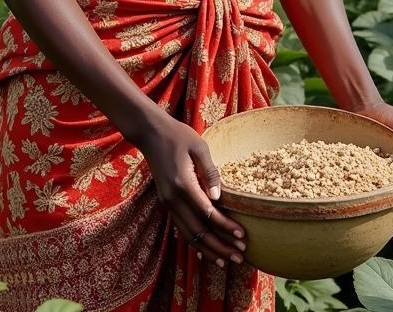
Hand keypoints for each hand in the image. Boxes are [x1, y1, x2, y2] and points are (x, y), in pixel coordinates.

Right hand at [138, 116, 246, 266]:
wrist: (150, 133)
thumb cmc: (178, 135)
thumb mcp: (199, 146)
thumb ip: (210, 172)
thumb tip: (219, 197)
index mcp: (183, 184)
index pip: (208, 214)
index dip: (226, 227)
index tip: (242, 236)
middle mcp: (173, 199)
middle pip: (199, 231)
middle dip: (220, 246)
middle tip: (240, 257)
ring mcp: (168, 202)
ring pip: (188, 235)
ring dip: (208, 249)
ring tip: (225, 260)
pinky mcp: (166, 202)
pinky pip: (181, 228)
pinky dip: (194, 242)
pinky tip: (204, 252)